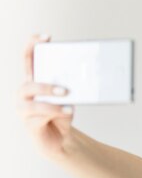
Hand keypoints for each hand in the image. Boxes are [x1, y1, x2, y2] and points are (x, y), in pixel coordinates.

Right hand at [16, 33, 74, 159]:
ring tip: (68, 103)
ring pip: (33, 102)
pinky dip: (55, 113)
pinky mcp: (29, 123)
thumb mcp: (68, 98)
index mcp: (34, 80)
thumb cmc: (63, 114)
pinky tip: (67, 112)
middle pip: (29, 83)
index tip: (47, 37)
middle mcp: (25, 93)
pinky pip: (40, 116)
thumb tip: (81, 81)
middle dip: (46, 85)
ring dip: (52, 102)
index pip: (28, 58)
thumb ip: (70, 88)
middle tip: (65, 89)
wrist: (61, 140)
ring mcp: (24, 108)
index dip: (33, 44)